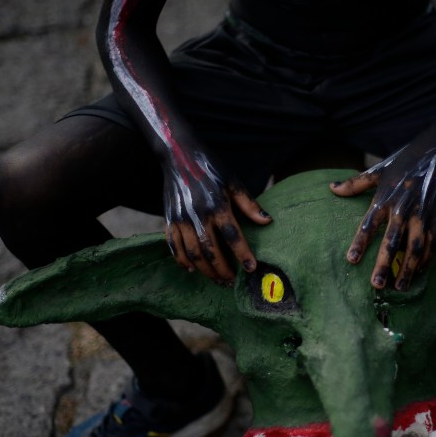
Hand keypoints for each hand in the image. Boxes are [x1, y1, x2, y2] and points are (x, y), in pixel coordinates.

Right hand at [163, 152, 270, 284]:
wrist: (178, 155)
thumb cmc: (211, 168)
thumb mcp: (233, 182)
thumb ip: (249, 204)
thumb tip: (267, 222)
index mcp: (217, 205)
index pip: (232, 236)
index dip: (242, 254)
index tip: (251, 268)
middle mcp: (197, 214)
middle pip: (210, 250)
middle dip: (222, 269)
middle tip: (231, 281)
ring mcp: (180, 218)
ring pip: (192, 253)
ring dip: (204, 270)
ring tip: (216, 279)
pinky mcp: (169, 219)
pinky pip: (173, 246)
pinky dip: (181, 260)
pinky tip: (191, 269)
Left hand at [330, 142, 435, 290]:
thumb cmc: (404, 160)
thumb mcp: (379, 169)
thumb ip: (355, 183)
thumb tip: (331, 188)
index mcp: (385, 197)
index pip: (369, 224)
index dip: (360, 243)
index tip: (351, 260)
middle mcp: (403, 208)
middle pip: (392, 242)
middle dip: (384, 264)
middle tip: (376, 285)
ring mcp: (423, 214)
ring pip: (414, 248)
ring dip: (407, 269)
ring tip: (399, 287)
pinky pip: (432, 244)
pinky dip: (425, 260)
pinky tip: (418, 272)